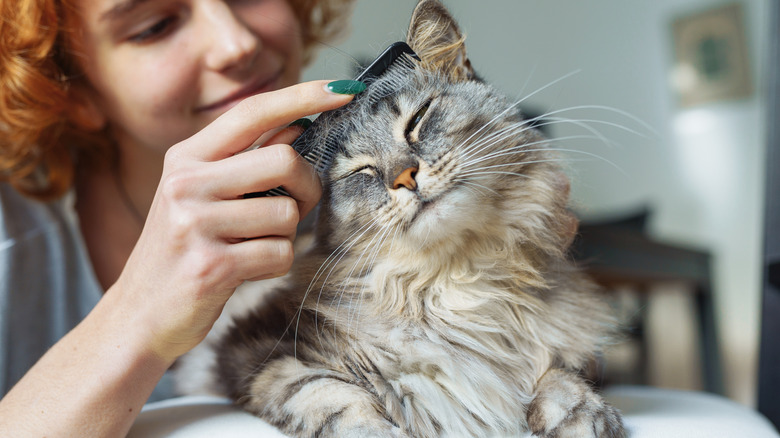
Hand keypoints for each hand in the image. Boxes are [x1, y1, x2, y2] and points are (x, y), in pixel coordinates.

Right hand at [111, 80, 354, 362]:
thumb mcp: (200, 195)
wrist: (139, 314)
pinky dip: (275, 263)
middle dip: (306, 187)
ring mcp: (195, 223)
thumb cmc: (182, 251)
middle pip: (284, 160)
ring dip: (284, 235)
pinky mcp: (211, 265)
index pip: (253, 112)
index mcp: (186, 157)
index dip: (303, 97)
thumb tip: (297, 124)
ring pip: (287, 214)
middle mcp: (186, 182)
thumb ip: (246, 159)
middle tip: (296, 206)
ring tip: (252, 246)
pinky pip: (280, 253)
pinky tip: (246, 269)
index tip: (345, 89)